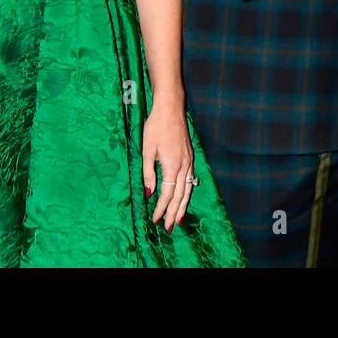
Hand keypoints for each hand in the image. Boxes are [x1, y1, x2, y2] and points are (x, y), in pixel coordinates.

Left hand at [142, 100, 194, 231]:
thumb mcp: (147, 150)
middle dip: (174, 213)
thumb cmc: (156, 127)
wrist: (171, 108)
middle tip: (169, 228)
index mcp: (173, 165)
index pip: (167, 194)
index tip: (155, 220)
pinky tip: (184, 198)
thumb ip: (148, 173)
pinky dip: (187, 193)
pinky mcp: (190, 156)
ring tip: (179, 219)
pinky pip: (190, 180)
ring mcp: (190, 161)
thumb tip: (150, 193)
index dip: (161, 208)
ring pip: (188, 189)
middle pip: (180, 195)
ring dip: (183, 206)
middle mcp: (184, 166)